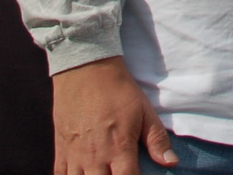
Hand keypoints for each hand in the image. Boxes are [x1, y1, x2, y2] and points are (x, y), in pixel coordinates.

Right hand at [52, 56, 176, 173]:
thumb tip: (172, 162)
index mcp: (119, 148)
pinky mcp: (61, 148)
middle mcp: (95, 156)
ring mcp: (75, 155)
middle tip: (119, 173)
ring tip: (101, 174)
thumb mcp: (144, 111)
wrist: (86, 68)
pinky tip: (81, 174)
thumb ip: (157, 140)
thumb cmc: (118, 89)